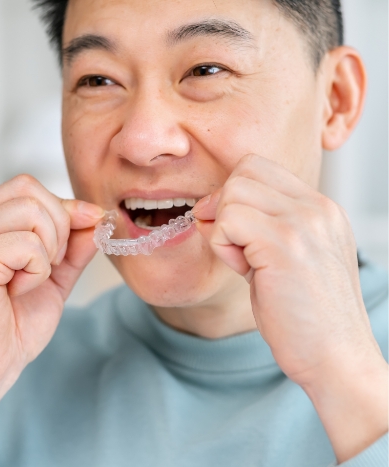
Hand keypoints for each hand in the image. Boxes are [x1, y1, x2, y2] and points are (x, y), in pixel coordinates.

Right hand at [0, 175, 103, 465]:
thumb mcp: (54, 278)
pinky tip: (20, 290)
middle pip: (29, 189)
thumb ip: (73, 246)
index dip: (64, 206)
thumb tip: (96, 216)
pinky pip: (27, 244)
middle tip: (52, 264)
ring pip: (31, 210)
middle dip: (60, 224)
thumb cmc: (11, 329)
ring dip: (50, 247)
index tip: (88, 227)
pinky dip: (38, 269)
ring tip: (34, 278)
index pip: (27, 188)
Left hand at [194, 154, 387, 461]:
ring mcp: (304, 223)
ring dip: (223, 229)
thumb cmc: (304, 315)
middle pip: (242, 172)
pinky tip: (243, 271)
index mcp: (319, 208)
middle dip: (224, 207)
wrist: (335, 359)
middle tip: (236, 246)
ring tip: (244, 262)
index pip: (258, 167)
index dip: (234, 195)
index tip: (235, 231)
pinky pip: (228, 220)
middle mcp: (316, 208)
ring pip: (232, 192)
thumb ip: (256, 225)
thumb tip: (208, 206)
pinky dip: (222, 245)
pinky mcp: (285, 245)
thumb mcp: (285, 257)